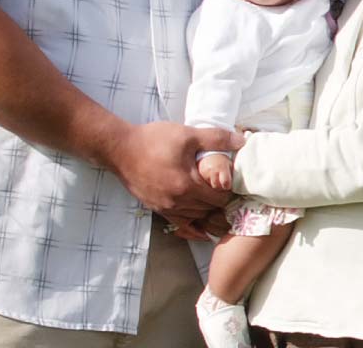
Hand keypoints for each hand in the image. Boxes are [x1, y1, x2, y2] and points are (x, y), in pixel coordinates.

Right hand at [99, 122, 241, 225]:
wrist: (120, 149)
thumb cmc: (152, 140)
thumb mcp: (186, 135)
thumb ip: (216, 139)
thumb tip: (242, 141)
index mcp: (188, 185)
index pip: (220, 198)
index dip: (228, 191)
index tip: (230, 182)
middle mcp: (178, 202)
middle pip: (209, 210)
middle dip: (219, 202)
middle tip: (225, 191)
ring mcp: (166, 208)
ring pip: (196, 218)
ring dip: (206, 211)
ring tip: (213, 201)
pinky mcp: (156, 209)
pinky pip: (180, 224)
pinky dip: (192, 225)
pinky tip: (199, 227)